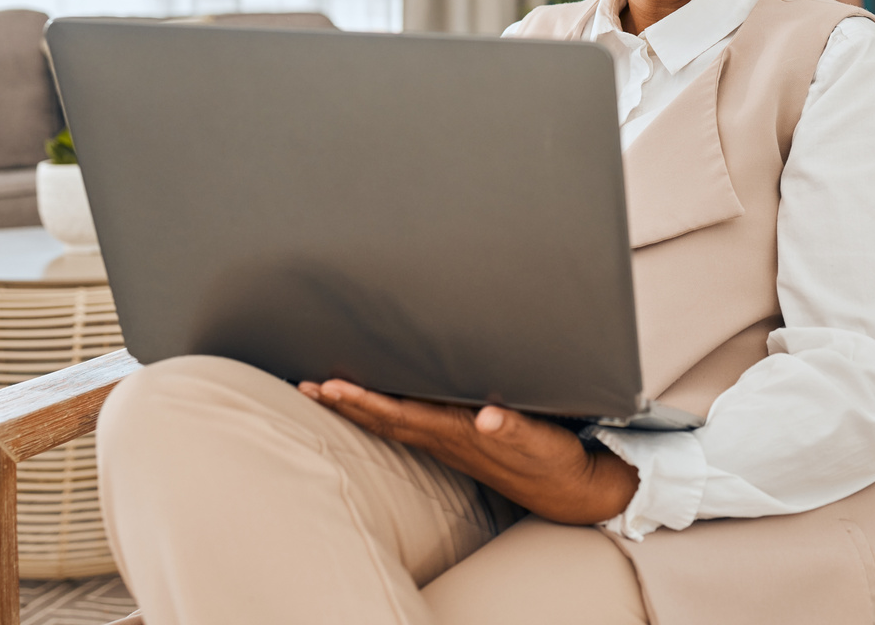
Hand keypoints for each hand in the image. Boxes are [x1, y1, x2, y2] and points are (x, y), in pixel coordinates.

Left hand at [299, 379, 638, 524]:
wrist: (567, 489)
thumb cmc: (551, 458)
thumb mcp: (538, 439)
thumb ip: (512, 426)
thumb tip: (488, 417)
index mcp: (458, 431)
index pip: (400, 413)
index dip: (365, 401)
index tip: (333, 388)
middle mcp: (446, 438)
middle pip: (384, 419)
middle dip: (345, 404)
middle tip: (307, 386)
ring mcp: (449, 443)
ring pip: (391, 424)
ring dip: (355, 409)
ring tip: (322, 393)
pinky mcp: (456, 443)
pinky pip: (407, 426)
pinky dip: (380, 414)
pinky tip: (367, 406)